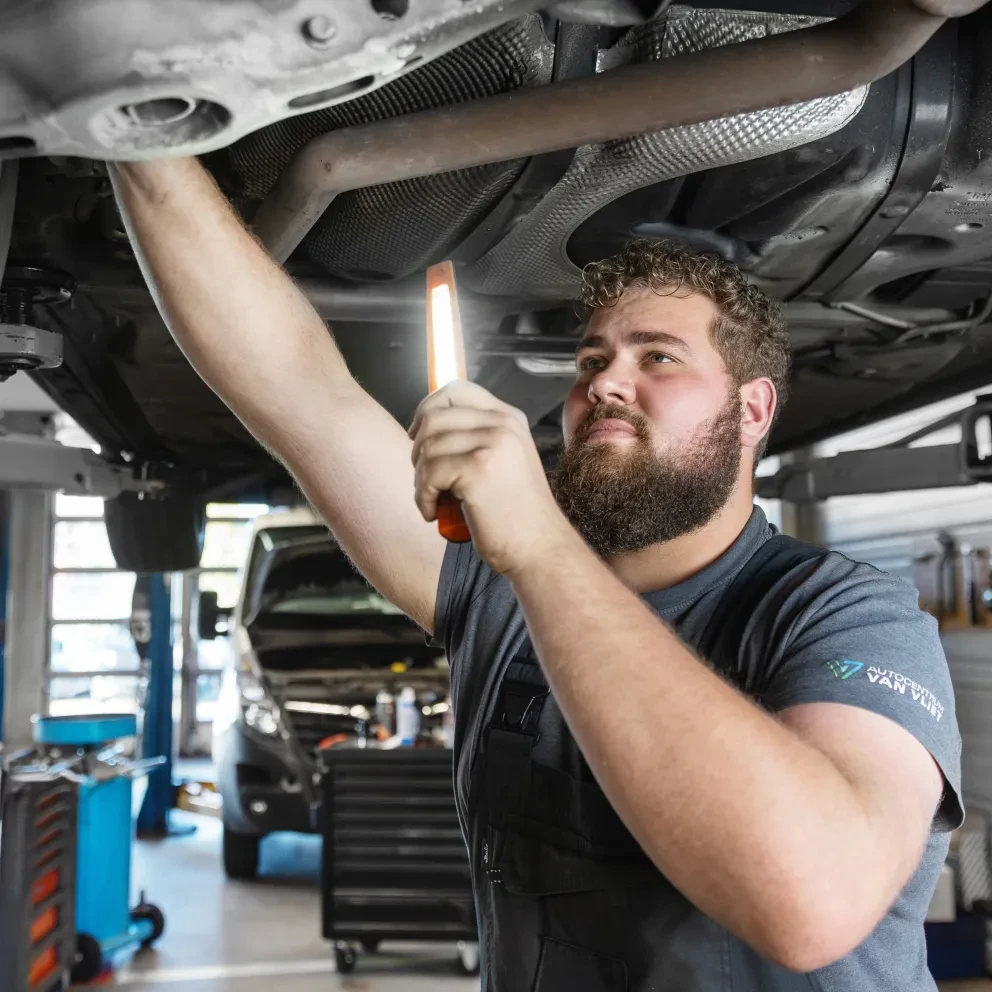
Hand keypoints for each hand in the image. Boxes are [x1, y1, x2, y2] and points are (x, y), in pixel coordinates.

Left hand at [410, 380, 573, 574]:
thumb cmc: (517, 516)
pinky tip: (433, 514)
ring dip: (420, 479)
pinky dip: (423, 497)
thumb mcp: (504, 462)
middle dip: (418, 449)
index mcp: (509, 418)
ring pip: (427, 447)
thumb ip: (477, 439)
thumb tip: (426, 426)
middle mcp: (503, 424)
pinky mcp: (477, 469)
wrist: (540, 549)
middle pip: (433, 416)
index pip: (455, 389)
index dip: (427, 408)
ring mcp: (492, 443)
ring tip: (433, 501)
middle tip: (427, 479)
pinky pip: (429, 473)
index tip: (417, 435)